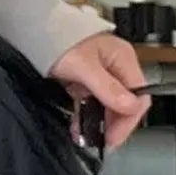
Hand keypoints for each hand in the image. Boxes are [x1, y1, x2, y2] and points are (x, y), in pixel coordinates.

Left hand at [50, 33, 149, 149]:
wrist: (37, 32)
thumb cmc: (60, 40)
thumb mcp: (84, 67)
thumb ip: (107, 88)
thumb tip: (129, 105)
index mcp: (123, 59)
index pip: (138, 96)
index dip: (128, 119)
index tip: (114, 136)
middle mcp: (116, 67)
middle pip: (125, 103)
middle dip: (113, 125)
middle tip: (101, 142)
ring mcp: (102, 75)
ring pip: (108, 106)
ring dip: (98, 123)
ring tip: (85, 137)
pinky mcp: (87, 81)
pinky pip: (92, 103)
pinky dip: (86, 116)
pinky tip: (78, 127)